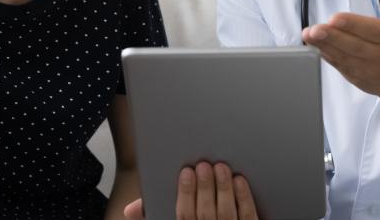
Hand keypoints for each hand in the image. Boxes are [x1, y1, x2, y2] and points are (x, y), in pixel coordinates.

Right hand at [124, 162, 257, 218]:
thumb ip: (151, 213)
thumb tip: (130, 209)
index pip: (184, 216)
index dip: (185, 193)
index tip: (186, 171)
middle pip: (205, 214)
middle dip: (205, 188)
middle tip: (204, 165)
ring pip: (227, 214)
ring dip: (224, 189)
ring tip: (221, 167)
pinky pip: (248, 217)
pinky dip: (244, 199)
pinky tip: (240, 182)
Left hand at [302, 0, 379, 102]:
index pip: (373, 31)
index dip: (353, 24)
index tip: (335, 18)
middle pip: (355, 47)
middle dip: (332, 38)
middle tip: (314, 30)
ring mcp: (371, 70)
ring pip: (345, 58)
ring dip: (323, 46)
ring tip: (308, 35)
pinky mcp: (360, 79)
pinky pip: (341, 67)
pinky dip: (327, 56)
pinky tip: (314, 45)